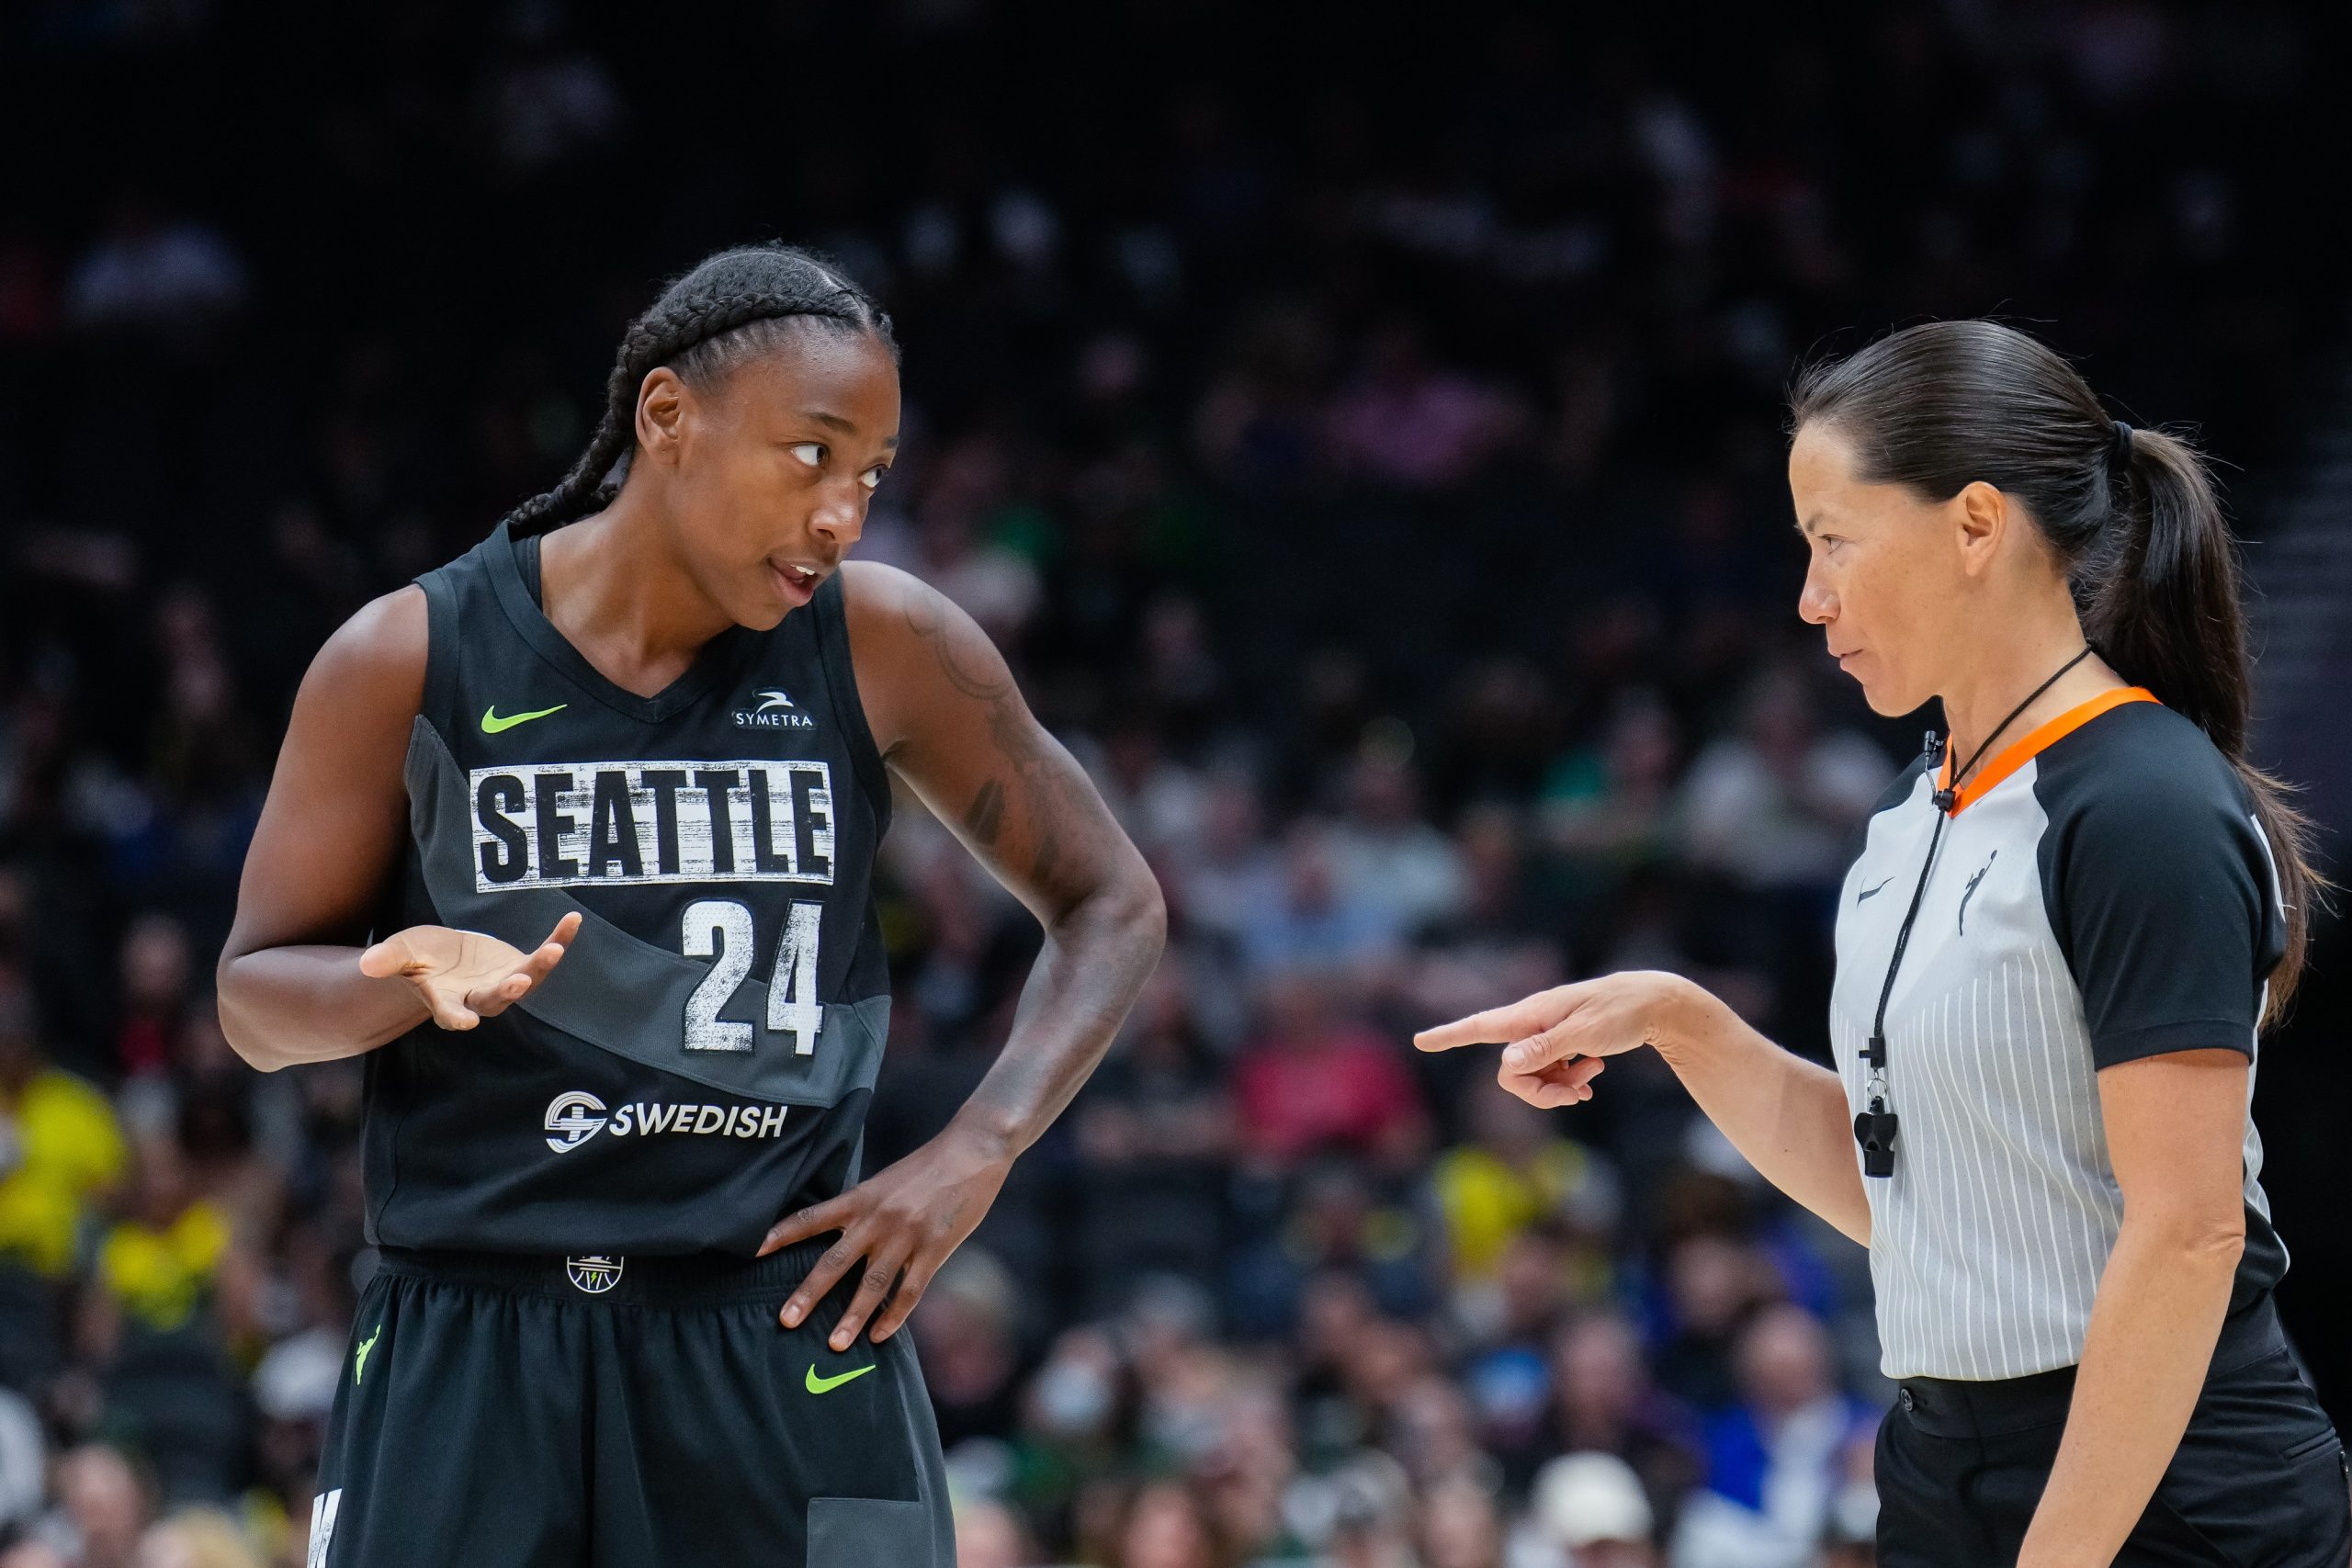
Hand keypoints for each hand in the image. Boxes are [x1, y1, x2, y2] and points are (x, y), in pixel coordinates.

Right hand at [358, 911, 581, 1029]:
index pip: (451, 1013)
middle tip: (517, 981)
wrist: (444, 956)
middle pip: (495, 999)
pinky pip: (544, 955)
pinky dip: (559, 939)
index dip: (457, 1017)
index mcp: (446, 1000)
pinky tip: (573, 920)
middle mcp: (479, 997)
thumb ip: (388, 960)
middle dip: (507, 990)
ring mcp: (503, 982)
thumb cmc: (419, 958)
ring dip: (540, 966)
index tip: (465, 1022)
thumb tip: (366, 964)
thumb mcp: (401, 953)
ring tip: (554, 949)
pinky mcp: (521, 965)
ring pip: (526, 980)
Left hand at [759, 1119, 1013, 1349]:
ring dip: (852, 1316)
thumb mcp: (887, 1181)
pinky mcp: (935, 1249)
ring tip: (835, 1344)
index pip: (812, 1217)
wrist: (973, 1151)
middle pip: (836, 1260)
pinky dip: (894, 1315)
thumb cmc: (928, 1166)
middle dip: (809, 1293)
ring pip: (873, 1284)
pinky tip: (881, 1335)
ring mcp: (907, 1236)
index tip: (753, 1251)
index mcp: (862, 1197)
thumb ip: (865, 1208)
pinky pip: (910, 1290)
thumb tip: (841, 1236)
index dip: (782, 1234)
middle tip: (786, 1320)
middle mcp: (878, 1218)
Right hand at [1414, 970, 1696, 1107]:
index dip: (1449, 1036)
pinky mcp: (1561, 1045)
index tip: (1420, 1041)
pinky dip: (1570, 1081)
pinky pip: (1551, 1074)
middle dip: (1539, 1091)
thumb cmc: (1620, 1012)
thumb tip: (1506, 1064)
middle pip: (1511, 1071)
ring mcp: (1546, 1036)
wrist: (1653, 1004)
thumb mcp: (1585, 1032)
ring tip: (1593, 1074)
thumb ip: (1545, 1048)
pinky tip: (1592, 1076)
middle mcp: (1532, 1025)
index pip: (1480, 1026)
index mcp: (1531, 1015)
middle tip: (1576, 1094)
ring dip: (1561, 1086)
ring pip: (1533, 1076)